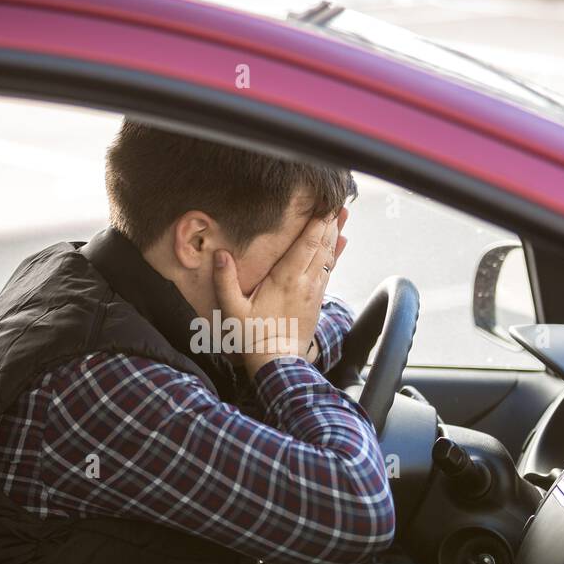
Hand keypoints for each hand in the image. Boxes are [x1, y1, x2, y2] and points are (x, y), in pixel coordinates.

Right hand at [214, 208, 347, 377]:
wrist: (278, 363)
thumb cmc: (253, 337)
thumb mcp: (233, 310)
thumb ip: (225, 281)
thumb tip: (220, 254)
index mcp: (285, 279)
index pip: (305, 244)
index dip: (317, 223)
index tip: (324, 204)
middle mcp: (304, 282)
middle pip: (321, 245)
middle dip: (329, 222)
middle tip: (337, 201)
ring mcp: (314, 291)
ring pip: (328, 256)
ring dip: (335, 234)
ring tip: (343, 215)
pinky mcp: (317, 301)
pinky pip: (329, 270)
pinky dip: (336, 254)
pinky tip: (342, 243)